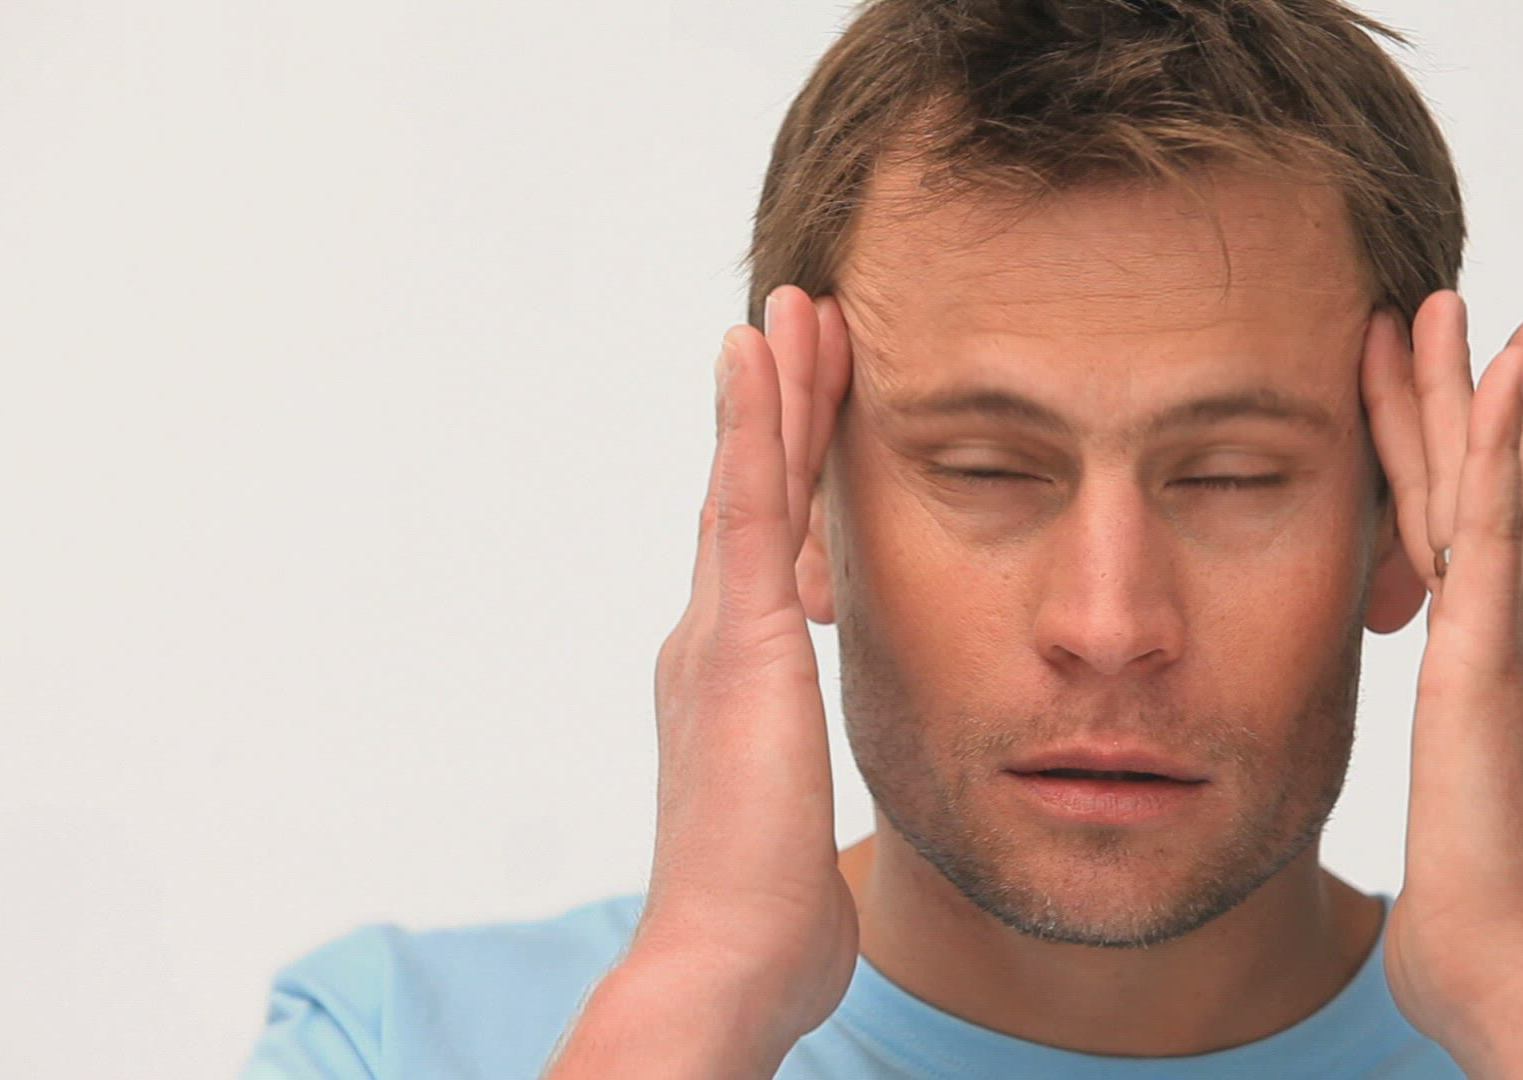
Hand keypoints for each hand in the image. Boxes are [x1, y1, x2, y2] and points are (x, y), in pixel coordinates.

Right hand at [633, 285, 856, 1047]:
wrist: (725, 961)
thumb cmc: (765, 920)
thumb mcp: (790, 828)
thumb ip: (790, 792)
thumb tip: (805, 828)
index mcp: (731, 681)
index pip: (762, 553)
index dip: (781, 476)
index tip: (810, 412)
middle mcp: (713, 641)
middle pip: (751, 497)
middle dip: (778, 409)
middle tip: (799, 322)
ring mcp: (719, 633)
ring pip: (751, 480)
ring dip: (774, 388)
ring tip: (793, 306)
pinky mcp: (740, 638)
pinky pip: (747, 503)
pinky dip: (751, 420)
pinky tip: (758, 348)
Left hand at [1359, 291, 1522, 1054]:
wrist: (1517, 979)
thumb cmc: (1477, 933)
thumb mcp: (1448, 843)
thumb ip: (1449, 819)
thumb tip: (1443, 863)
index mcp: (1490, 679)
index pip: (1460, 543)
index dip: (1442, 463)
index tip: (1424, 396)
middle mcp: (1509, 646)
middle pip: (1477, 492)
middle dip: (1456, 399)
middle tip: (1436, 311)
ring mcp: (1509, 644)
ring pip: (1491, 486)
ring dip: (1475, 390)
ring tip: (1456, 305)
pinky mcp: (1495, 657)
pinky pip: (1496, 525)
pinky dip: (1501, 441)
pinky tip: (1496, 370)